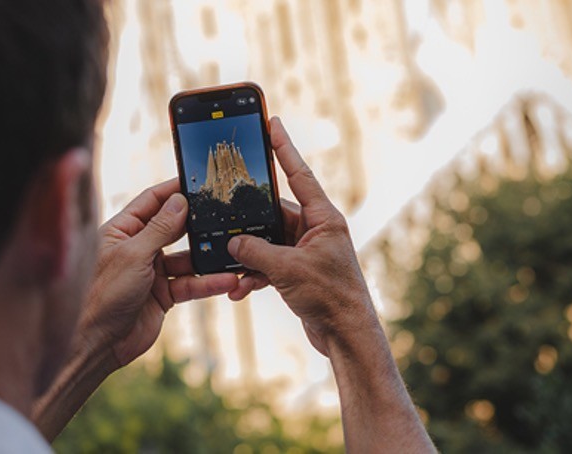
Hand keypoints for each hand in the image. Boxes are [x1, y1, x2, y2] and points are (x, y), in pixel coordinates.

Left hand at [78, 179, 237, 367]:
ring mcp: (151, 271)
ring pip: (187, 258)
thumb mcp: (133, 255)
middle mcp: (137, 248)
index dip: (174, 191)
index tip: (199, 182)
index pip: (151, 201)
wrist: (96, 343)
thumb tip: (179, 201)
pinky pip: (190, 284)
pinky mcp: (163, 295)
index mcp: (122, 230)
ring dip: (208, 258)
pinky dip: (208, 283)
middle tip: (224, 211)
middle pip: (173, 227)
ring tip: (232, 252)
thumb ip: (159, 228)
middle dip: (197, 222)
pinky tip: (227, 280)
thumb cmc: (102, 295)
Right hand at [226, 117, 378, 355]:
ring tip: (230, 268)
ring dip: (247, 256)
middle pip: (273, 213)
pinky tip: (239, 289)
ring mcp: (306, 251)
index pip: (299, 174)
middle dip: (248, 221)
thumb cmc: (331, 297)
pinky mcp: (298, 271)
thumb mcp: (287, 270)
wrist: (346, 336)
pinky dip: (253, 275)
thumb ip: (256, 251)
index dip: (284, 148)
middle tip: (225, 212)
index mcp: (323, 218)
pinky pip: (269, 264)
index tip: (273, 123)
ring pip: (266, 241)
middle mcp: (315, 230)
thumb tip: (232, 241)